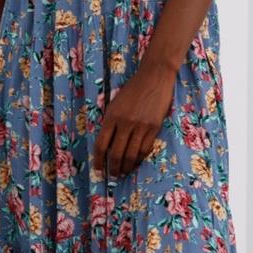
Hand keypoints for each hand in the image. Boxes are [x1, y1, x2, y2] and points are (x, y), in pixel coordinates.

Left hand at [93, 60, 176, 178]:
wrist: (154, 77)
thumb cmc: (133, 89)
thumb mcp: (115, 103)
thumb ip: (111, 122)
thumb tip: (108, 144)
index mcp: (111, 116)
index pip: (101, 145)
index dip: (99, 160)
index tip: (99, 169)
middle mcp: (125, 123)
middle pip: (116, 153)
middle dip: (113, 168)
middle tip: (113, 175)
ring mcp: (140, 126)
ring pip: (132, 155)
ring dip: (127, 167)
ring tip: (125, 172)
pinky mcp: (154, 127)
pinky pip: (145, 149)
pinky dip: (140, 158)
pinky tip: (137, 161)